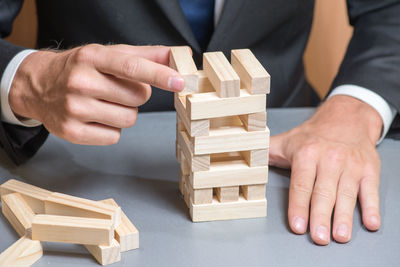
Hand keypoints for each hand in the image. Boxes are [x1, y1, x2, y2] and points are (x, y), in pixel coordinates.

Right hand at [9, 44, 184, 144]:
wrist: (38, 85)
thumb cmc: (81, 68)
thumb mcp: (109, 55)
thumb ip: (146, 55)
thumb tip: (179, 55)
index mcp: (92, 58)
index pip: (132, 67)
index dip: (159, 75)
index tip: (179, 82)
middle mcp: (81, 82)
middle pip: (138, 98)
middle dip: (137, 95)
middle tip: (118, 90)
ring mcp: (74, 109)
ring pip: (129, 119)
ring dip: (125, 113)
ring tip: (106, 103)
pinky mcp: (72, 132)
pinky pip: (114, 137)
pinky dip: (111, 129)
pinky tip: (96, 118)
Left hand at [269, 95, 382, 244]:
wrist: (347, 118)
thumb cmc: (313, 135)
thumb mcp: (286, 140)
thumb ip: (266, 153)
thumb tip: (243, 161)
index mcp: (307, 154)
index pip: (301, 184)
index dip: (298, 206)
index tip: (297, 225)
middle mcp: (330, 159)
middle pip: (323, 193)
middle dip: (320, 217)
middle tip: (319, 237)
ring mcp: (351, 165)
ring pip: (346, 194)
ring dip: (344, 217)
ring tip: (340, 236)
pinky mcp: (369, 170)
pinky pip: (370, 190)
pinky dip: (371, 207)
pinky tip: (370, 222)